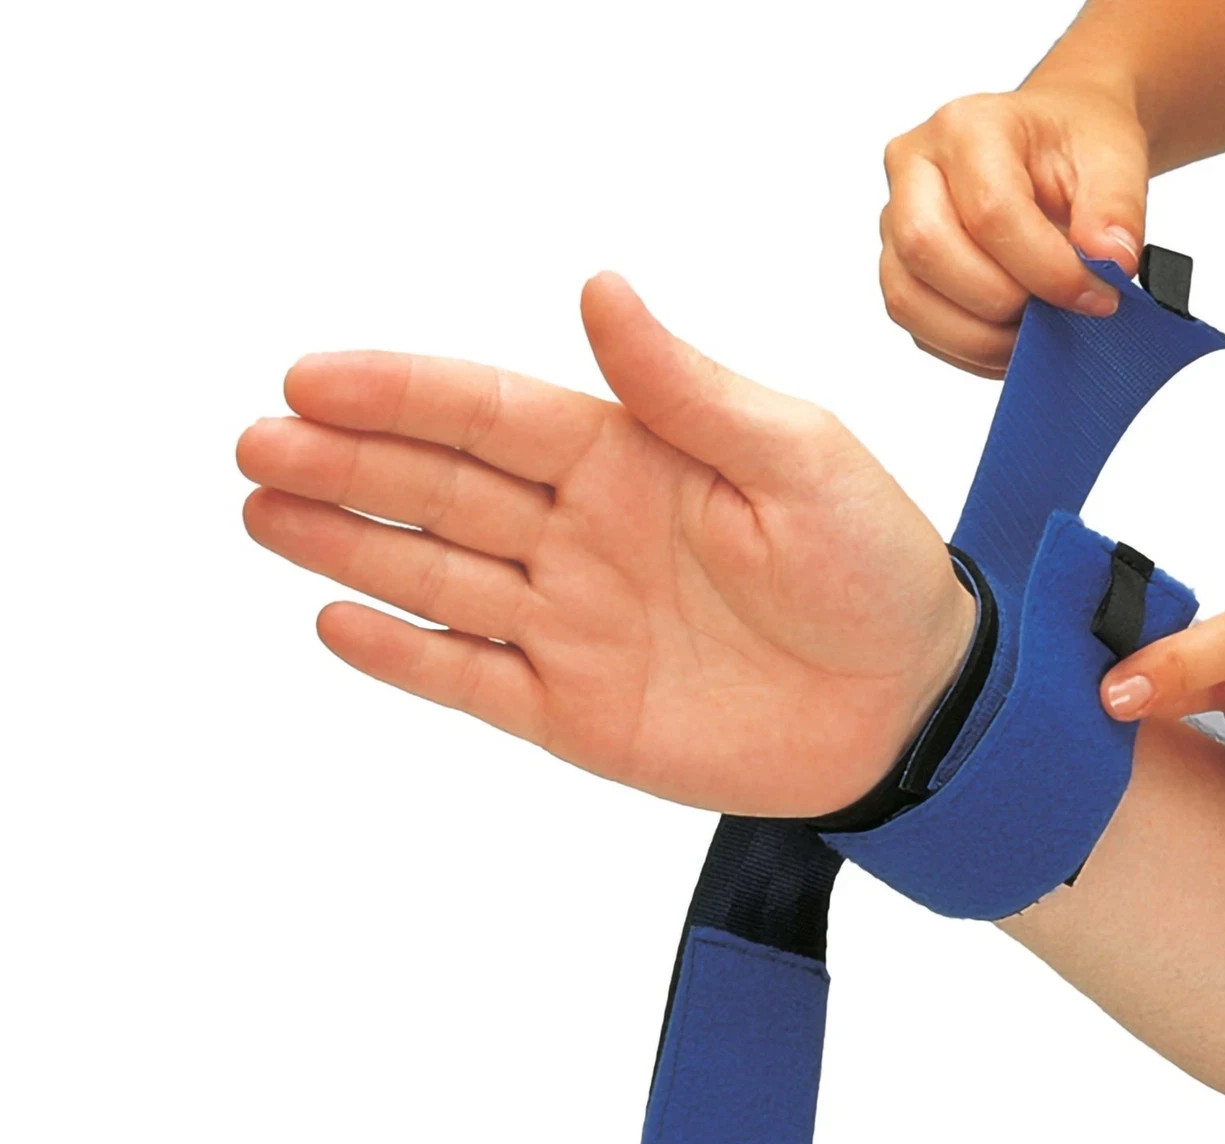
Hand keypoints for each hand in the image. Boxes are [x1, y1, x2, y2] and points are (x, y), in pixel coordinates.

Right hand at [237, 274, 973, 816]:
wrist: (906, 706)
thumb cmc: (871, 568)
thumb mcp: (796, 458)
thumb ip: (688, 389)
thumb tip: (599, 289)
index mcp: (629, 457)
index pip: (492, 415)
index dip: (401, 395)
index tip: (311, 378)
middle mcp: (583, 533)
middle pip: (442, 489)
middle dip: (347, 464)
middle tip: (256, 444)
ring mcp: (572, 624)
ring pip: (438, 577)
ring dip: (349, 544)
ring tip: (262, 511)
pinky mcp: (575, 711)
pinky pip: (474, 679)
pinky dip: (407, 655)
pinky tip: (338, 619)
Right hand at [879, 82, 1149, 375]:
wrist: (1050, 145)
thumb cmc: (1073, 144)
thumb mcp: (1115, 156)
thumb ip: (1117, 208)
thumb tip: (1111, 264)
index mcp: (966, 125)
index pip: (990, 210)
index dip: (1046, 268)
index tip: (1096, 296)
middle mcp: (914, 169)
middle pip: (929, 250)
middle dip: (1003, 303)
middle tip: (1059, 314)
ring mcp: (894, 223)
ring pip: (908, 299)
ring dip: (979, 338)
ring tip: (1037, 334)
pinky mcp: (899, 271)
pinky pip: (919, 329)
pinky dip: (969, 350)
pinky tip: (1013, 341)